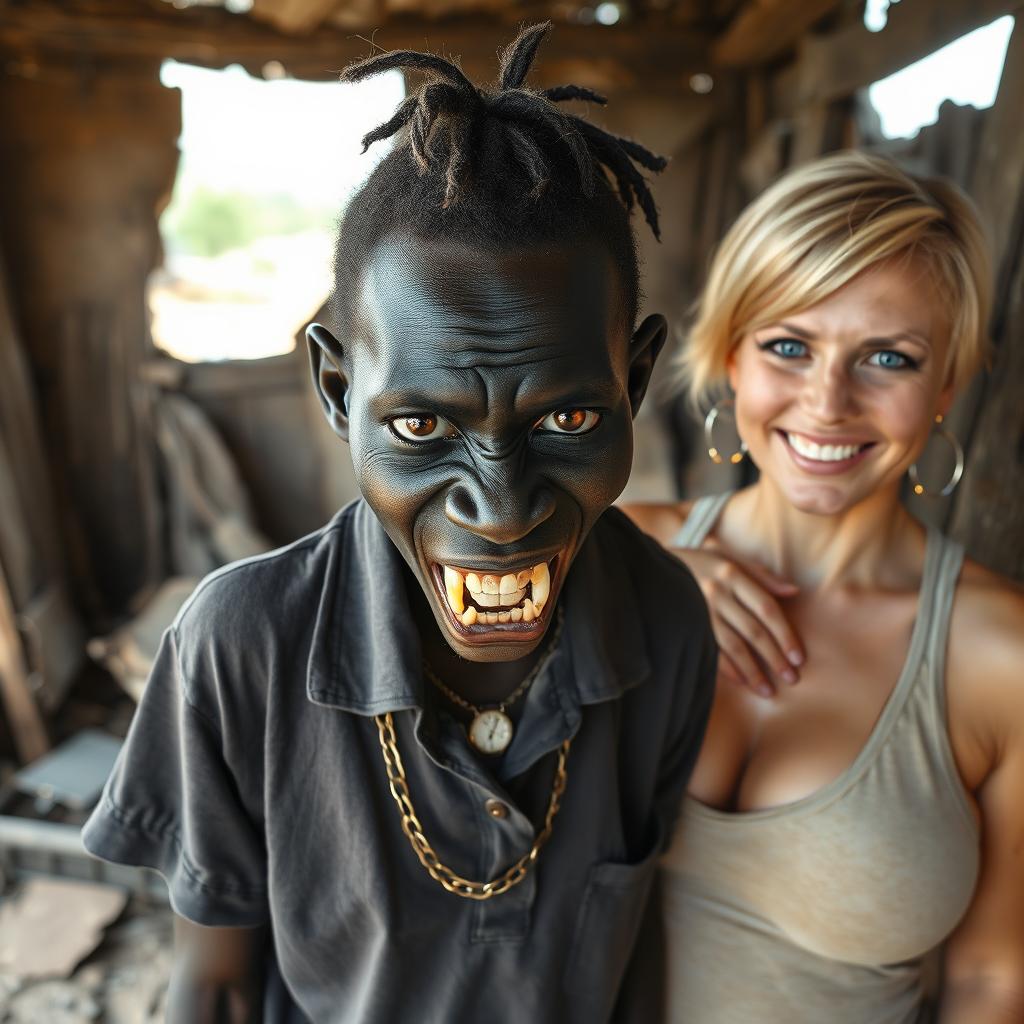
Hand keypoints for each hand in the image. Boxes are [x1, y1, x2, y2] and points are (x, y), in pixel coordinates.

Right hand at [673, 541, 803, 696]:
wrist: (654, 568)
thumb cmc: (702, 564)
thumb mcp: (730, 559)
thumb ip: (762, 575)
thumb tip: (793, 592)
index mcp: (732, 574)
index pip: (767, 608)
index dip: (785, 634)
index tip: (799, 657)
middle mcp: (717, 593)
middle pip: (753, 631)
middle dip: (774, 657)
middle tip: (792, 678)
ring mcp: (700, 611)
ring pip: (733, 646)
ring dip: (753, 671)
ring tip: (768, 691)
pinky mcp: (687, 625)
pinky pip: (709, 650)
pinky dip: (727, 668)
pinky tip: (741, 682)